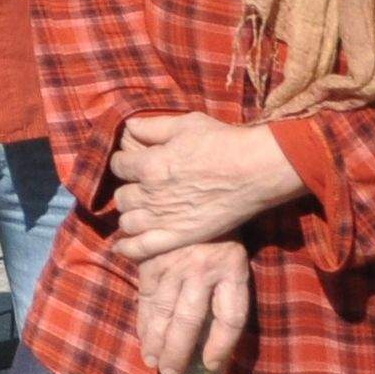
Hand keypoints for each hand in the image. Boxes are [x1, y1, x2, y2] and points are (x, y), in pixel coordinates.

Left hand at [106, 113, 311, 257]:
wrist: (256, 170)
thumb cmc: (224, 143)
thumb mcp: (186, 124)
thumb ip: (152, 126)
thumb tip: (128, 126)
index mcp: (149, 165)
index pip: (118, 165)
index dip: (124, 162)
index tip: (132, 163)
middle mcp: (151, 194)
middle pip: (122, 196)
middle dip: (129, 189)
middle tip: (142, 187)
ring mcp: (164, 218)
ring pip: (128, 221)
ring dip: (131, 215)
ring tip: (140, 211)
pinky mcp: (179, 236)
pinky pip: (141, 248)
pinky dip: (128, 248)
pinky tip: (122, 247)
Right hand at [130, 240, 253, 373]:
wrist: (199, 196)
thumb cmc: (222, 238)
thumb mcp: (236, 264)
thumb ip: (229, 298)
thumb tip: (217, 344)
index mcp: (231, 271)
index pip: (230, 317)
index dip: (221, 346)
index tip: (212, 366)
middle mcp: (201, 270)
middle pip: (189, 320)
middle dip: (178, 351)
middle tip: (170, 373)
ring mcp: (173, 264)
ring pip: (162, 311)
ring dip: (155, 340)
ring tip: (153, 361)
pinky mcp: (150, 260)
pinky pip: (145, 297)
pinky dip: (143, 320)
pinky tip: (143, 336)